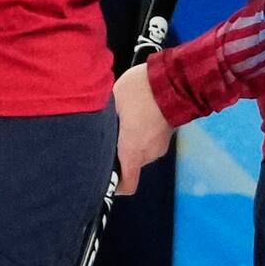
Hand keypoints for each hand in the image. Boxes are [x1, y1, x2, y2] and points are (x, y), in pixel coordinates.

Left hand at [113, 64, 176, 194]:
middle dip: (118, 155)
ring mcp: (159, 144)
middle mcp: (148, 153)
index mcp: (132, 151)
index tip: (105, 179)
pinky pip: (149, 140)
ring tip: (122, 121)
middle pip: (130, 165)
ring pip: (139, 151)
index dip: (116, 186)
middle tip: (106, 137)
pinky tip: (136, 115)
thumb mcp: (111, 104)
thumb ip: (101, 123)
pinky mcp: (166, 134)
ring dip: (130, 142)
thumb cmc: (141, 92)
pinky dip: (141, 134)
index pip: (127, 185)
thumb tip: (91, 128)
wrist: (173, 79)